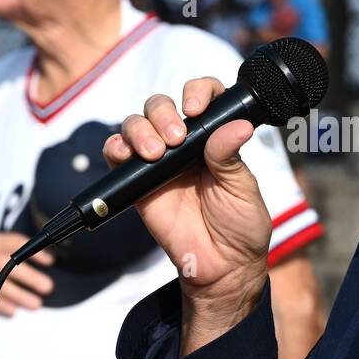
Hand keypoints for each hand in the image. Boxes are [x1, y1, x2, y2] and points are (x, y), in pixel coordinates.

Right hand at [0, 232, 54, 316]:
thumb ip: (16, 252)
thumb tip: (52, 259)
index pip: (14, 242)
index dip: (34, 251)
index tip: (51, 262)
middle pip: (5, 263)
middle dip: (29, 276)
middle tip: (48, 287)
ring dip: (18, 294)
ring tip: (36, 304)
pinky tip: (13, 311)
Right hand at [103, 77, 270, 328]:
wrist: (221, 267)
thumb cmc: (240, 226)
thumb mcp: (243, 190)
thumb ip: (231, 157)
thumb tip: (235, 126)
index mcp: (214, 138)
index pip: (203, 96)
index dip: (197, 92)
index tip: (196, 109)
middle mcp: (184, 144)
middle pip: (161, 106)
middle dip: (163, 113)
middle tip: (176, 138)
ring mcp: (159, 162)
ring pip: (137, 124)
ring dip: (141, 129)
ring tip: (156, 152)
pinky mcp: (138, 183)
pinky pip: (116, 155)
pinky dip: (115, 148)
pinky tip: (127, 155)